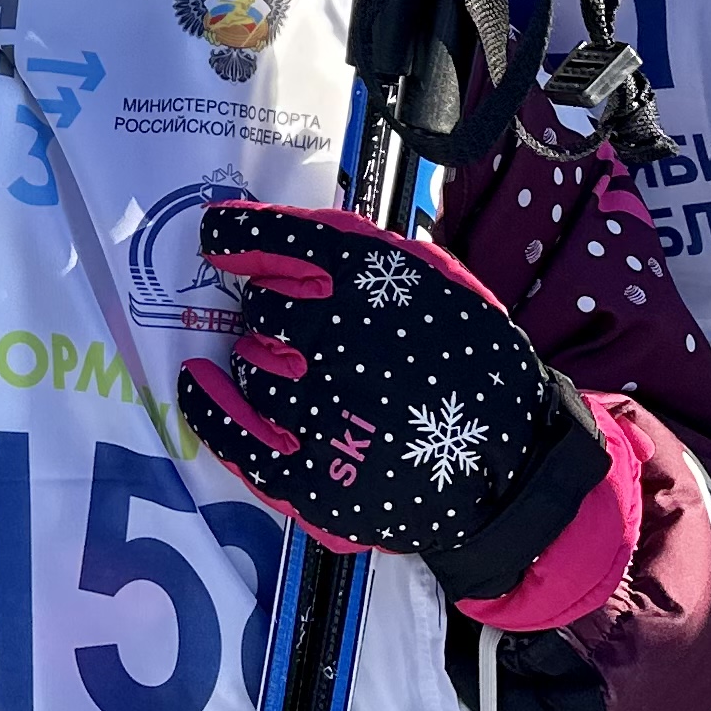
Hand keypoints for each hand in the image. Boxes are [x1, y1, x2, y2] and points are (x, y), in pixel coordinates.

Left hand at [176, 203, 607, 601]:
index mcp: (371, 284)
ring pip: (249, 365)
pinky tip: (198, 386)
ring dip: (259, 359)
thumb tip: (282, 242)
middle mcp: (336, 339)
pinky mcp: (309, 475)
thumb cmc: (472, 363)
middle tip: (294, 328)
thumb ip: (361, 254)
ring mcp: (318, 409)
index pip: (279, 243)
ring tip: (294, 369)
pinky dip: (209, 406)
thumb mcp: (434, 281)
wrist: (512, 462)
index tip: (216, 235)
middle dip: (269, 311)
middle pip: (261, 308)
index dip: (239, 236)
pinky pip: (234, 432)